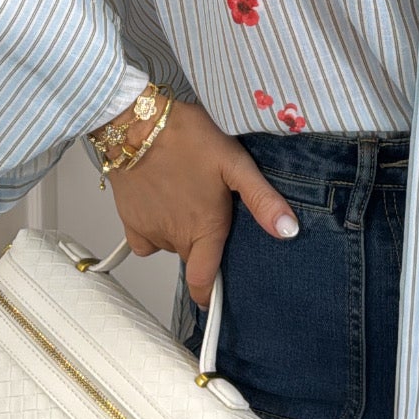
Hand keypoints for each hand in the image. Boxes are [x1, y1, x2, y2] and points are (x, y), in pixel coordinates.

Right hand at [106, 98, 300, 309]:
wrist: (136, 123)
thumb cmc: (187, 139)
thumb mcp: (235, 163)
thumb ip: (262, 200)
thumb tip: (288, 231)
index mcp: (204, 230)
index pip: (203, 282)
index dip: (209, 294)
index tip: (215, 294)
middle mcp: (175, 238)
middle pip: (193, 256)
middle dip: (204, 242)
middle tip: (211, 209)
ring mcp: (150, 231)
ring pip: (172, 244)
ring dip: (182, 230)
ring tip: (188, 195)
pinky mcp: (129, 221)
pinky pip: (147, 239)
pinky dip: (156, 228)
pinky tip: (163, 202)